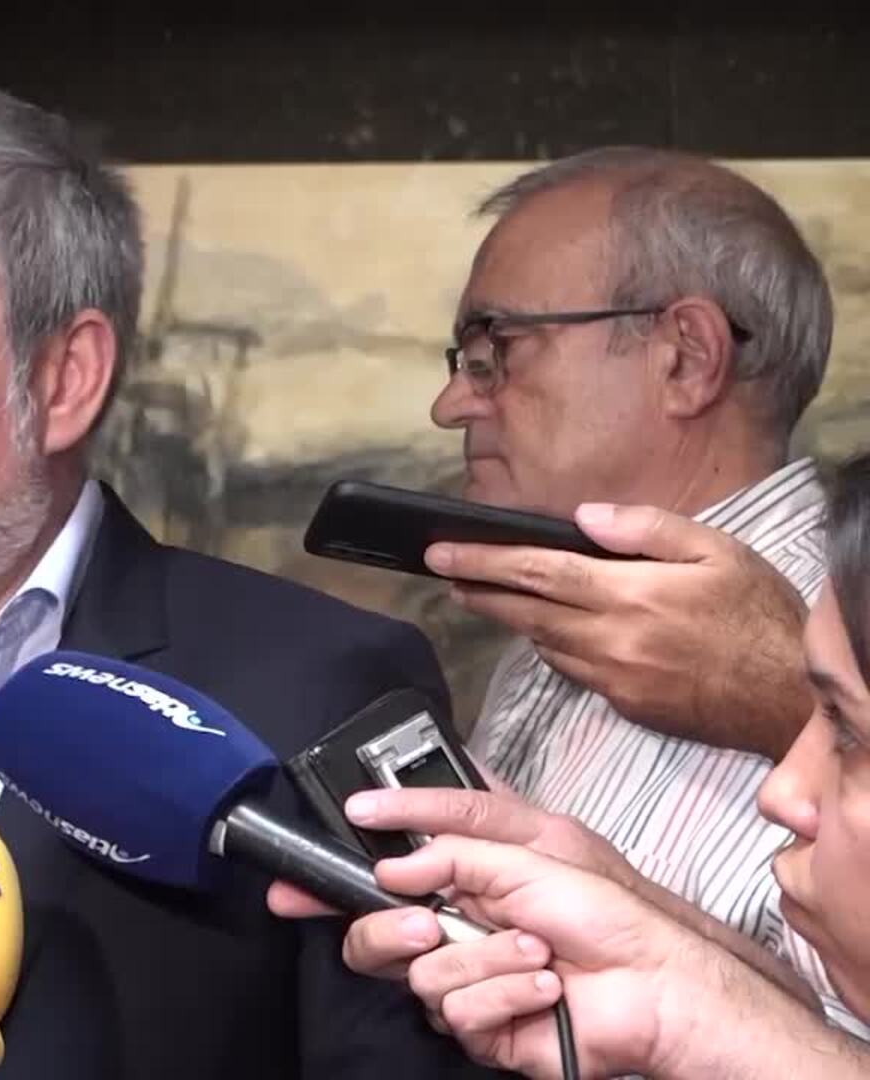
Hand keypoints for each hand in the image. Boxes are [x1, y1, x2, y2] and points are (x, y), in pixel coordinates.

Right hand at [268, 786, 641, 977]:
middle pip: (372, 932)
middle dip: (389, 928)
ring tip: (535, 952)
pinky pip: (457, 1011)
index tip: (292, 886)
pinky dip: (505, 993)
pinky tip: (545, 986)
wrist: (659, 985)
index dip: (330, 879)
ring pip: (418, 974)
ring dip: (483, 959)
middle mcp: (455, 927)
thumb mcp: (532, 845)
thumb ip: (450, 847)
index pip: (380, 870)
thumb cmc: (610, 910)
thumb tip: (389, 867)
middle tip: (426, 924)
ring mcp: (466, 978)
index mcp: (461, 876)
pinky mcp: (483, 1026)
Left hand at [426, 502, 808, 757]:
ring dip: (512, 619)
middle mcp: (611, 641)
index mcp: (630, 595)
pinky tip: (553, 629)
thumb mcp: (718, 551)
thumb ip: (646, 528)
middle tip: (446, 572)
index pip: (535, 572)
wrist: (792, 700)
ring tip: (489, 593)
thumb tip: (585, 516)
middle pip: (523, 612)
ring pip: (542, 644)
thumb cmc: (762, 618)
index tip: (440, 553)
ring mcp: (613, 679)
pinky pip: (571, 671)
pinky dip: (554, 647)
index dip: (481, 561)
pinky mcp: (622, 705)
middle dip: (478, 589)